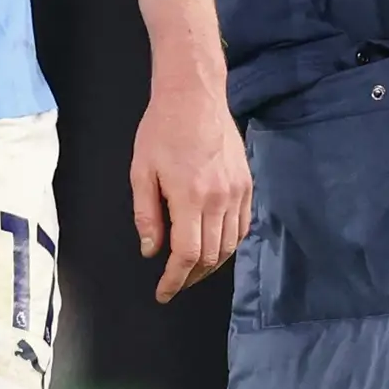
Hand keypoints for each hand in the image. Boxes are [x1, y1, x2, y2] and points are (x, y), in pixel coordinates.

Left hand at [131, 76, 251, 301]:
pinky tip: (213, 246)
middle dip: (190, 277)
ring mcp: (237, 192)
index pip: (187, 255)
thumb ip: (146, 215)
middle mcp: (219, 199)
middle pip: (210, 256)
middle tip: (173, 283)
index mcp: (190, 197)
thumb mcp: (141, 171)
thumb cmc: (162, 129)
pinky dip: (228, 244)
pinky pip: (242, 226)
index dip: (175, 280)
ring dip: (210, 265)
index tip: (163, 292)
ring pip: (229, 246)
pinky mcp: (247, 184)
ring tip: (191, 270)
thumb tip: (151, 251)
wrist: (194, 96)